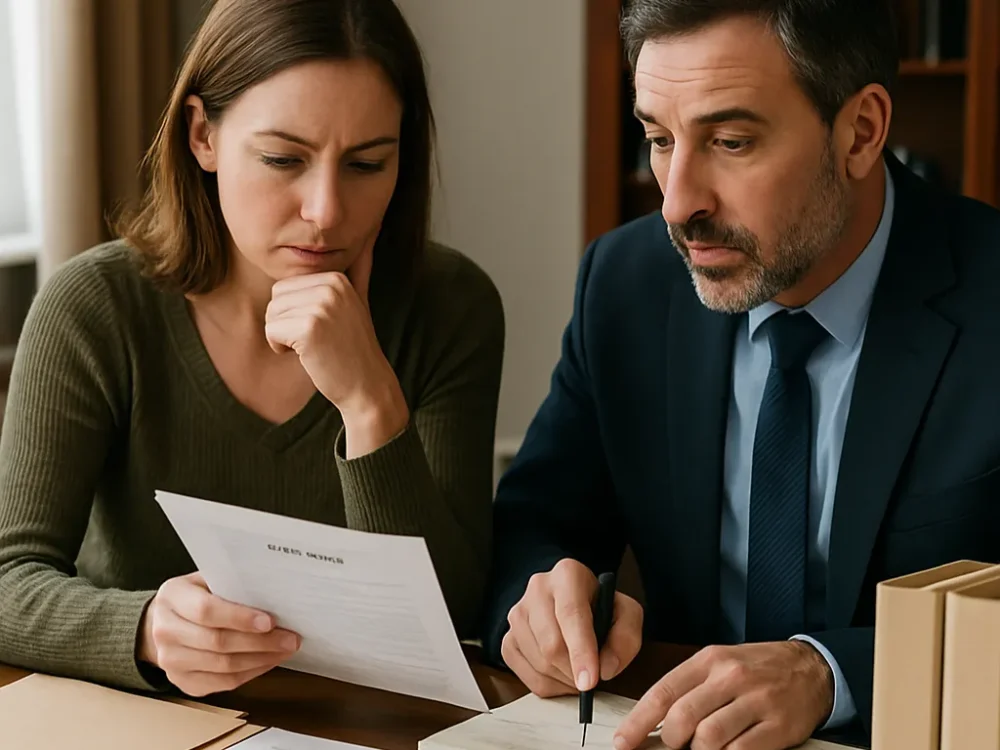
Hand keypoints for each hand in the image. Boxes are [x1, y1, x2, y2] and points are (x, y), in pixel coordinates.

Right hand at [139, 572, 299, 696]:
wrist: (164, 620)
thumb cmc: (195, 595)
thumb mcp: (206, 579)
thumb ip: (231, 583)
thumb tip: (274, 592)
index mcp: (172, 597)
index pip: (206, 611)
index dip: (240, 618)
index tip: (270, 621)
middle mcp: (165, 630)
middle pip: (217, 642)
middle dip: (260, 642)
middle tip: (290, 638)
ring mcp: (171, 660)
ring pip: (223, 666)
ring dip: (260, 659)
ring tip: (284, 649)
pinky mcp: (182, 681)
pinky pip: (222, 683)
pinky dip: (250, 673)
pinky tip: (268, 661)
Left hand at [264, 231, 408, 456]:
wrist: (367, 385)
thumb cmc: (353, 348)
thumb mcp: (358, 301)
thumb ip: (361, 268)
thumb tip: (372, 229)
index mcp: (337, 277)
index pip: (287, 287)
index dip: (296, 313)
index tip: (323, 328)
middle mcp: (331, 286)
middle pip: (276, 299)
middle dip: (287, 324)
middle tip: (318, 340)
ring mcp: (322, 305)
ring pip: (271, 315)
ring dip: (285, 338)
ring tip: (315, 347)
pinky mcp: (310, 327)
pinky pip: (272, 332)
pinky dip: (282, 349)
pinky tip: (309, 355)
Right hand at [501, 558, 642, 697]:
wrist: (574, 603)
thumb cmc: (600, 608)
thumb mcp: (627, 614)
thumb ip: (625, 638)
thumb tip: (606, 667)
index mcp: (568, 574)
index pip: (571, 614)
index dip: (580, 652)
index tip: (589, 681)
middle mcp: (538, 589)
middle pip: (550, 643)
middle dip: (574, 671)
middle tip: (591, 679)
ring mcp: (518, 613)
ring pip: (538, 662)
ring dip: (564, 679)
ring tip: (579, 672)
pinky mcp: (508, 638)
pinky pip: (525, 675)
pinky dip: (549, 685)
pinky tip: (561, 674)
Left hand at [613, 642, 833, 749]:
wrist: (812, 668)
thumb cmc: (758, 668)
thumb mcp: (720, 663)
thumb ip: (689, 688)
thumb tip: (655, 722)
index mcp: (710, 660)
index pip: (663, 692)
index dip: (638, 721)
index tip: (623, 742)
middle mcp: (731, 677)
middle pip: (683, 718)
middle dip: (670, 740)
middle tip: (674, 744)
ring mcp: (756, 702)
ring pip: (709, 738)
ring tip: (703, 747)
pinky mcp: (777, 727)